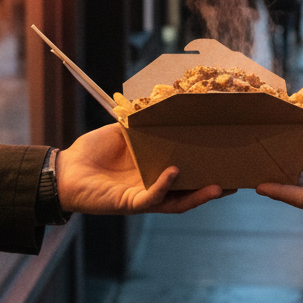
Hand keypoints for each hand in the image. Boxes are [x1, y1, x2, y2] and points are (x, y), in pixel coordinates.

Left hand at [56, 124, 226, 214]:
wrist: (64, 170)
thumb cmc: (91, 152)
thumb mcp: (122, 131)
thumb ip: (142, 122)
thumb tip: (162, 100)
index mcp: (154, 171)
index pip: (187, 173)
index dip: (208, 170)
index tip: (229, 162)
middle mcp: (153, 187)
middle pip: (190, 192)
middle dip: (213, 189)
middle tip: (237, 182)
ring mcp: (143, 197)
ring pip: (177, 201)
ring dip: (198, 196)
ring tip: (219, 187)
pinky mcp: (129, 202)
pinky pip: (151, 197)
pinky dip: (163, 186)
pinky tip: (173, 173)